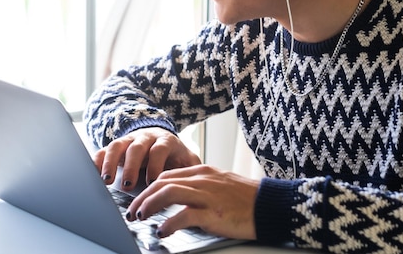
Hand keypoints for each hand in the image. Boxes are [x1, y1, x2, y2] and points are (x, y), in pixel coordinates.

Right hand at [93, 127, 201, 190]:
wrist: (160, 139)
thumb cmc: (174, 156)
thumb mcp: (187, 161)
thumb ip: (191, 169)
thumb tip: (198, 184)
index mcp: (164, 141)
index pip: (159, 149)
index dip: (156, 165)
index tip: (153, 182)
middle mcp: (145, 137)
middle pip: (137, 147)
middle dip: (132, 166)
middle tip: (128, 185)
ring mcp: (128, 140)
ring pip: (117, 146)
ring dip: (111, 163)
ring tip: (106, 180)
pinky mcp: (116, 147)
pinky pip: (103, 150)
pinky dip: (97, 160)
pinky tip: (91, 172)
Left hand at [125, 165, 258, 240]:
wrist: (271, 205)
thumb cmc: (247, 198)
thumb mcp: (220, 184)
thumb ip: (199, 186)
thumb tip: (178, 197)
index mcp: (202, 171)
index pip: (167, 175)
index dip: (149, 187)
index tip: (140, 199)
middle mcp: (201, 179)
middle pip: (162, 182)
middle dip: (142, 196)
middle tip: (132, 211)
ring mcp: (206, 195)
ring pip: (168, 193)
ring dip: (149, 205)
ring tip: (140, 217)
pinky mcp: (213, 213)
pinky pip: (184, 215)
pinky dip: (169, 223)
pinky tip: (162, 231)